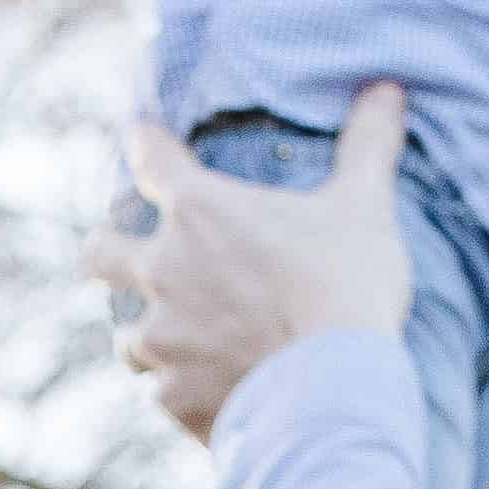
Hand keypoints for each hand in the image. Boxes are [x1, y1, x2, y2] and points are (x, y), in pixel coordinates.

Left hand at [86, 93, 414, 443]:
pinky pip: (164, 393)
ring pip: (128, 337)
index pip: (150, 158)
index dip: (146, 145)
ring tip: (179, 340)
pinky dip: (185, 392)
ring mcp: (161, 341)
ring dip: (149, 334)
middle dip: (108, 248)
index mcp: (200, 209)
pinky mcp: (172, 398)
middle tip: (124, 252)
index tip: (145, 141)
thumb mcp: (365, 206)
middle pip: (101, 253)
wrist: (333, 393)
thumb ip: (368, 145)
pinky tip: (211, 394)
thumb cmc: (347, 288)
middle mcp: (163, 271)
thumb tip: (387, 90)